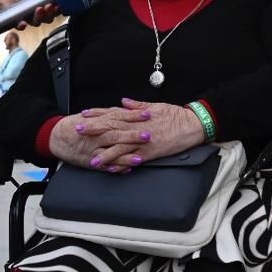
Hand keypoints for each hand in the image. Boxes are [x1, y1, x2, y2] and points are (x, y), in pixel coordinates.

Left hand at [0, 0, 57, 27]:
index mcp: (40, 2)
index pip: (53, 9)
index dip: (58, 9)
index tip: (60, 4)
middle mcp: (35, 12)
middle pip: (47, 18)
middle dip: (51, 13)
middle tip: (50, 6)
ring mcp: (26, 16)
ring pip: (37, 23)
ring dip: (40, 18)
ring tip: (39, 9)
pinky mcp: (15, 20)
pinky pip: (20, 26)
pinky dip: (22, 25)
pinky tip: (24, 23)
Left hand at [50, 99, 206, 174]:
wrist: (192, 124)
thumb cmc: (176, 115)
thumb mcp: (156, 106)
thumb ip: (138, 105)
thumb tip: (124, 102)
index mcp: (138, 117)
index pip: (113, 114)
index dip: (98, 115)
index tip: (84, 115)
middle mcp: (137, 128)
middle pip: (112, 128)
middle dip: (94, 131)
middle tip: (78, 132)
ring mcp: (143, 141)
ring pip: (120, 146)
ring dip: (105, 153)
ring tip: (92, 160)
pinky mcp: (151, 152)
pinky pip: (133, 159)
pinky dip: (123, 164)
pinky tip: (113, 169)